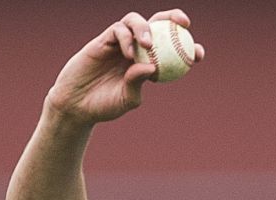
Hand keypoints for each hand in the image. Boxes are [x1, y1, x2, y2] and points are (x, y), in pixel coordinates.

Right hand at [44, 10, 201, 126]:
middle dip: (173, 18)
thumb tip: (152, 67)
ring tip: (147, 44)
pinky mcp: (103, 39)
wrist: (76, 105)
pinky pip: (117, 30)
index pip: (171, 48)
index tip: (199, 53)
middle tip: (185, 24)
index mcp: (148, 62)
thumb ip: (138, 84)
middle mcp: (135, 48)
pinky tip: (128, 53)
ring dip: (145, 28)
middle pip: (157, 23)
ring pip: (135, 20)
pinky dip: (126, 38)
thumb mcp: (126, 99)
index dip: (187, 46)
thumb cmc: (104, 105)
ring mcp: (119, 42)